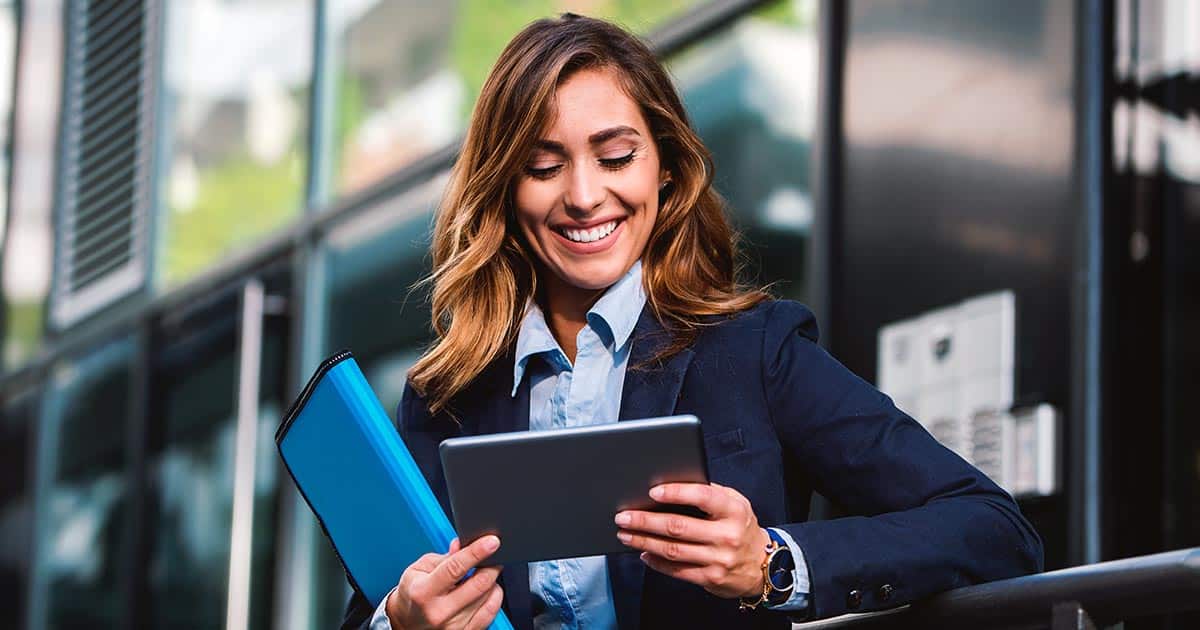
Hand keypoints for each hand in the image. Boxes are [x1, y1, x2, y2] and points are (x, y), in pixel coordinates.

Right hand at [385, 535, 504, 629]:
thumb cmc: (414, 593)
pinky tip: (486, 592)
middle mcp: (439, 612)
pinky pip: (491, 613)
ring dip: (491, 582)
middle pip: (478, 585)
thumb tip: (464, 545)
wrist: (408, 623)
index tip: (492, 541)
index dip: (476, 552)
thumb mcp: (419, 569)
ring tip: (481, 576)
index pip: (455, 568)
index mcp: (423, 592)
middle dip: (491, 566)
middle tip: (493, 556)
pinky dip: (493, 597)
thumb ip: (445, 557)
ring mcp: (453, 627)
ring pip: (488, 597)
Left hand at [615, 482, 769, 599]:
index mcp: (733, 510)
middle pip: (678, 527)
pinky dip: (656, 562)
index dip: (676, 493)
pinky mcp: (711, 578)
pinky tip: (643, 553)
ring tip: (625, 534)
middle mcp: (727, 535)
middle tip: (623, 516)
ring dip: (644, 541)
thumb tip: (671, 485)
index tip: (652, 491)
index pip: (702, 496)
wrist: (763, 565)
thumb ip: (710, 492)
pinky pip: (677, 571)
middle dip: (645, 521)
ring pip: (673, 550)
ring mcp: (719, 559)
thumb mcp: (735, 503)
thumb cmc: (741, 526)